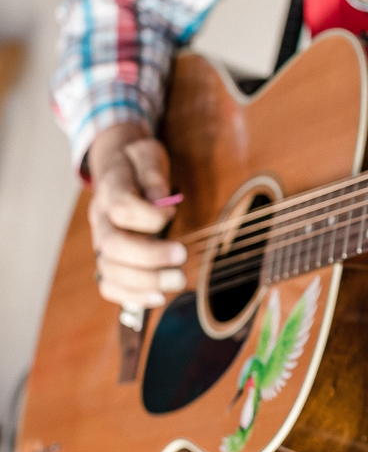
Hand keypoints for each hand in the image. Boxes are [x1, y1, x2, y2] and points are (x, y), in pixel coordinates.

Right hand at [87, 122, 186, 307]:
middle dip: (149, 256)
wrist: (118, 169)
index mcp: (110, 190)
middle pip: (112, 245)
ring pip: (109, 269)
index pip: (121, 208)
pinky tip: (158, 297)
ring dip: (144, 281)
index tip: (172, 212)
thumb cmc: (138, 164)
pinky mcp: (110, 257)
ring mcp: (102, 240)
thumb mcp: (147, 154)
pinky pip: (109, 284)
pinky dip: (131, 295)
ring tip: (178, 281)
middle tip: (182, 256)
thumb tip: (158, 197)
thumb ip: (152, 172)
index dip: (149, 215)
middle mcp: (101, 218)